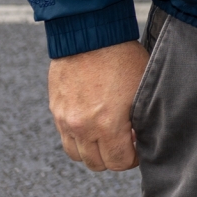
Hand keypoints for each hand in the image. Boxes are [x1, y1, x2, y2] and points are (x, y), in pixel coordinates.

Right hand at [48, 40, 148, 171]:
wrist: (89, 33)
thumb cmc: (121, 55)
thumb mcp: (142, 87)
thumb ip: (140, 117)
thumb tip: (139, 136)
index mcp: (107, 123)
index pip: (119, 162)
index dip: (133, 158)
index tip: (139, 146)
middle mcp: (82, 126)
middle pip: (96, 163)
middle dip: (114, 157)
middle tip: (125, 141)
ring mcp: (65, 120)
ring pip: (78, 154)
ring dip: (93, 150)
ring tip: (108, 134)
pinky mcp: (55, 110)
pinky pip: (65, 137)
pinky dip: (79, 137)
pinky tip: (93, 122)